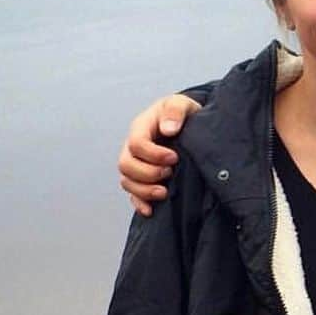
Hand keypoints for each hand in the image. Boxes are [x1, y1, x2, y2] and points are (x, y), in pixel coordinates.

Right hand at [118, 94, 200, 215]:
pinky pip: (133, 194)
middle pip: (126, 165)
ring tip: (165, 192)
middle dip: (148, 173)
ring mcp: (136, 164)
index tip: (175, 158)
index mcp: (141, 128)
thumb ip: (175, 110)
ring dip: (144, 190)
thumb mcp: (182, 104)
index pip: (136, 144)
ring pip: (127, 181)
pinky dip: (140, 203)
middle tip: (170, 173)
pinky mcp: (143, 178)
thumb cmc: (183, 113)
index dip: (154, 154)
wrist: (188, 123)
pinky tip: (151, 210)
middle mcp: (133, 148)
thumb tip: (168, 129)